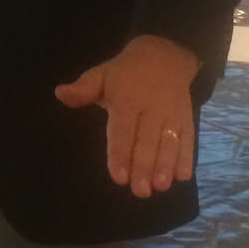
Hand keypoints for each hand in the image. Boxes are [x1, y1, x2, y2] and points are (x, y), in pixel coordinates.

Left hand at [54, 35, 200, 198]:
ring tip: (160, 187)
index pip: (123, 130)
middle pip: (147, 141)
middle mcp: (152, 108)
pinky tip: (182, 176)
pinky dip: (187, 157)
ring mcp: (172, 114)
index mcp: (127, 98)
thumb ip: (83, 89)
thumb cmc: (125, 73)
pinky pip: (188, 139)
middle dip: (144, 167)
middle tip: (140, 191)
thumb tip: (60, 93)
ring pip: (169, 142)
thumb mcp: (101, 75)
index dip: (120, 154)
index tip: (118, 177)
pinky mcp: (186, 118)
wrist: (164, 56)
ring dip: (165, 166)